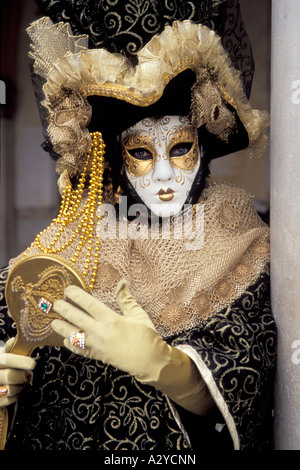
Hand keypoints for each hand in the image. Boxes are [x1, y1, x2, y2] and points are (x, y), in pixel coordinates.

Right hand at [0, 338, 35, 406]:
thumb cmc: (1, 365)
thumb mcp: (2, 354)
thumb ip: (10, 347)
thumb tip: (19, 338)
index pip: (6, 360)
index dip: (20, 361)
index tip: (32, 363)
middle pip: (9, 376)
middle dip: (23, 376)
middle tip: (28, 375)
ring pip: (9, 390)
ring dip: (20, 386)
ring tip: (22, 383)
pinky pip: (7, 401)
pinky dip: (14, 396)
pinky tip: (15, 391)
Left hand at [52, 279, 213, 414]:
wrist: (150, 362)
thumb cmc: (147, 336)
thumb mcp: (137, 315)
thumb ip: (126, 299)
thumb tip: (122, 281)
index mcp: (111, 319)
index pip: (88, 304)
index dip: (76, 296)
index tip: (67, 289)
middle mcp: (100, 332)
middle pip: (76, 318)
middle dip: (64, 310)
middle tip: (55, 303)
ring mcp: (97, 346)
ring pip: (74, 336)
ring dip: (62, 328)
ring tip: (53, 322)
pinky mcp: (98, 356)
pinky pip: (80, 350)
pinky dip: (71, 345)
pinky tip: (65, 340)